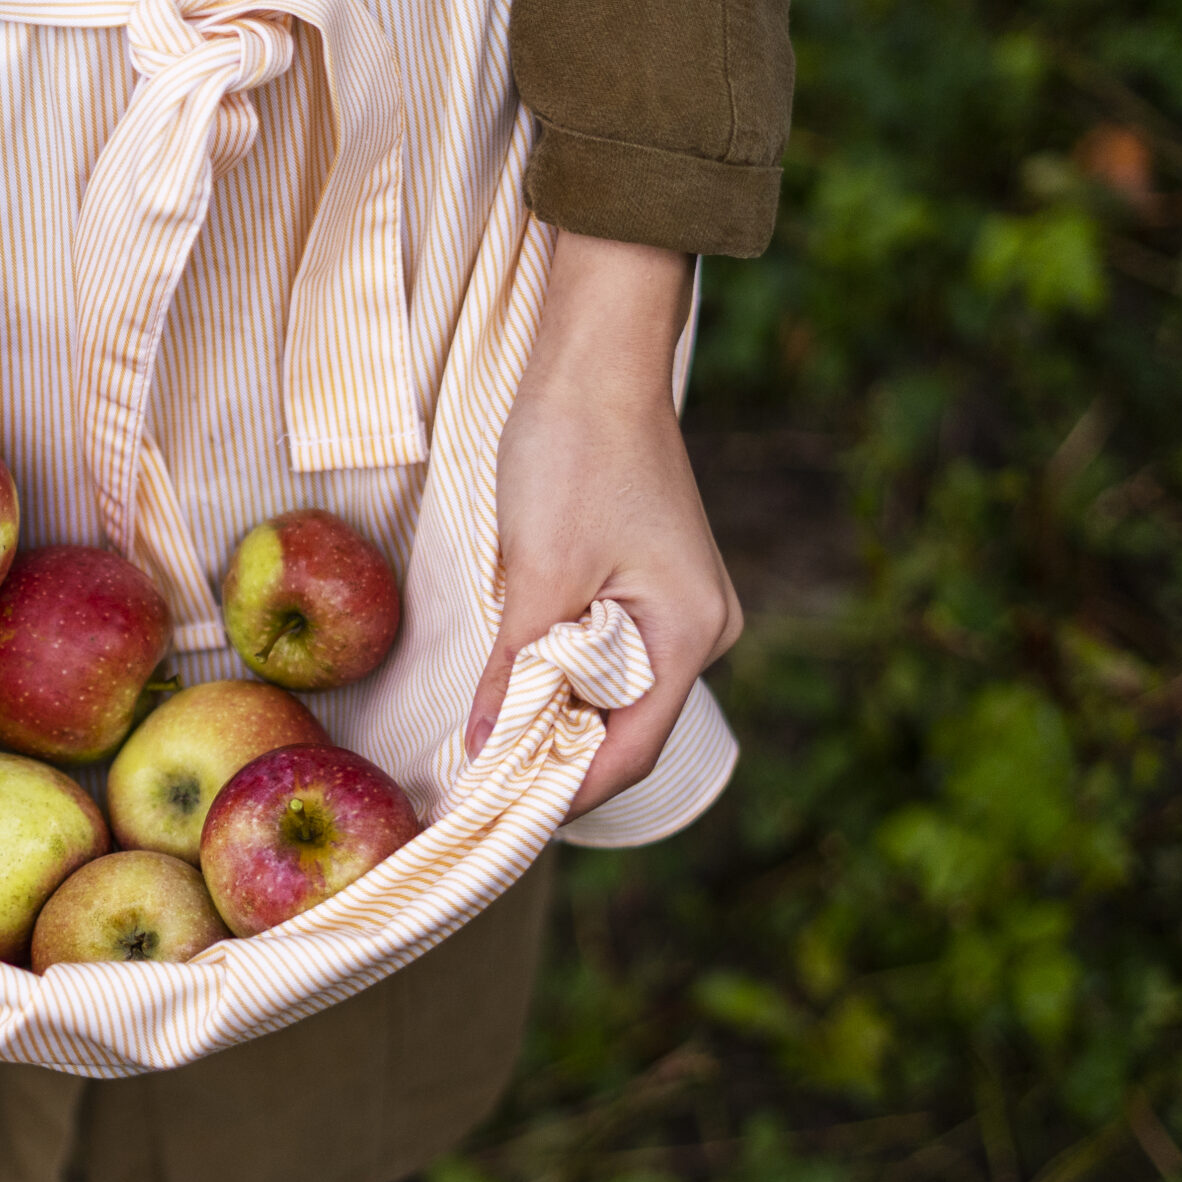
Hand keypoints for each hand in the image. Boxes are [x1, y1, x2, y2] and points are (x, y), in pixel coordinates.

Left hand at [463, 232, 741, 819]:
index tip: (499, 824)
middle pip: (624, 726)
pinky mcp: (650, 582)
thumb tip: (483, 749)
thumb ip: (514, 669)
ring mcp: (679, 605)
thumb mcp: (536, 573)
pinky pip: (607, 653)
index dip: (563, 793)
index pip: (630, 750)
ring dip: (553, 718)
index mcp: (690, 634)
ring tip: (485, 751)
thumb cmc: (574, 453)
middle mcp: (701, 629)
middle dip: (554, 761)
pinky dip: (560, 677)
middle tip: (479, 794)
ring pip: (612, 691)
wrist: (595, 358)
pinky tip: (512, 690)